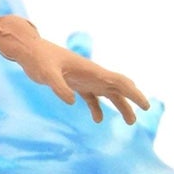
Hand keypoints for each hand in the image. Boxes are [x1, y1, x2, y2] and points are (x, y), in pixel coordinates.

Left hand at [0, 13, 149, 125]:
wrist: (29, 51)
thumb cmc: (39, 58)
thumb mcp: (46, 73)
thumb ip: (58, 86)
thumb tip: (71, 102)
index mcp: (91, 70)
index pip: (119, 82)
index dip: (133, 94)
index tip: (145, 106)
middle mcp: (92, 74)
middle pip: (118, 89)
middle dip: (131, 102)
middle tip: (140, 116)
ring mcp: (84, 79)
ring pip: (107, 94)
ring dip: (119, 106)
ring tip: (128, 122)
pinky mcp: (74, 84)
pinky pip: (91, 97)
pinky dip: (97, 108)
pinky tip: (97, 120)